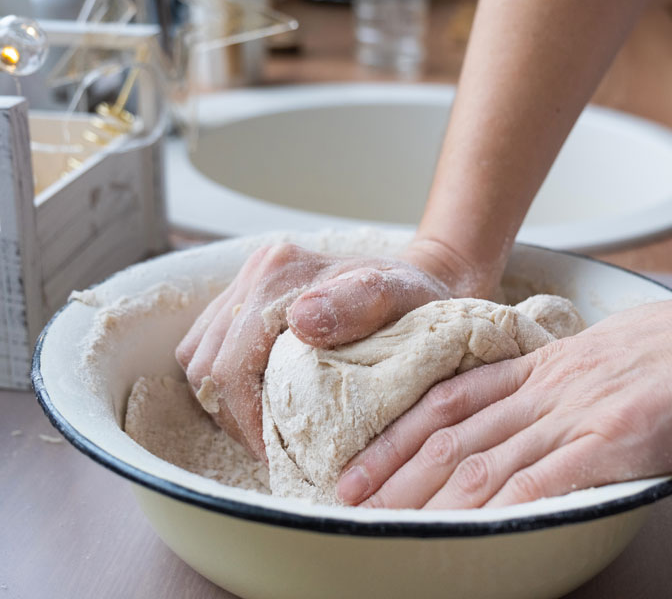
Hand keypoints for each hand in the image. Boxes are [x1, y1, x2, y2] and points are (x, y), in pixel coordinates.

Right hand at [175, 239, 490, 460]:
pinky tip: (262, 401)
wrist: (420, 281)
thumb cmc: (414, 300)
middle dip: (233, 416)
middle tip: (271, 449)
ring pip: (198, 357)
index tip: (276, 453)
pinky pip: (209, 349)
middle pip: (207, 362)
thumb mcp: (402, 300)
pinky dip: (226, 384)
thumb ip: (360, 304)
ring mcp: (247, 284)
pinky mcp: (247, 300)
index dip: (246, 417)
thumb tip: (301, 320)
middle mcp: (256, 272)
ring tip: (266, 428)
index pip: (232, 361)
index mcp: (282, 272)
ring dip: (224, 401)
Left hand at [337, 270, 671, 507]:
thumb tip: (537, 417)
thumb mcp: (613, 358)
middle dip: (396, 472)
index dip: (398, 435)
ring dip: (431, 499)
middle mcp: (553, 386)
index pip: (451, 400)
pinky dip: (504, 508)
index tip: (362, 466)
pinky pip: (550, 478)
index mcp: (548, 366)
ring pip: (487, 458)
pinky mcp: (623, 436)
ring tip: (389, 527)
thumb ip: (567, 386)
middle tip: (351, 503)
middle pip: (453, 434)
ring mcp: (584, 410)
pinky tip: (471, 531)